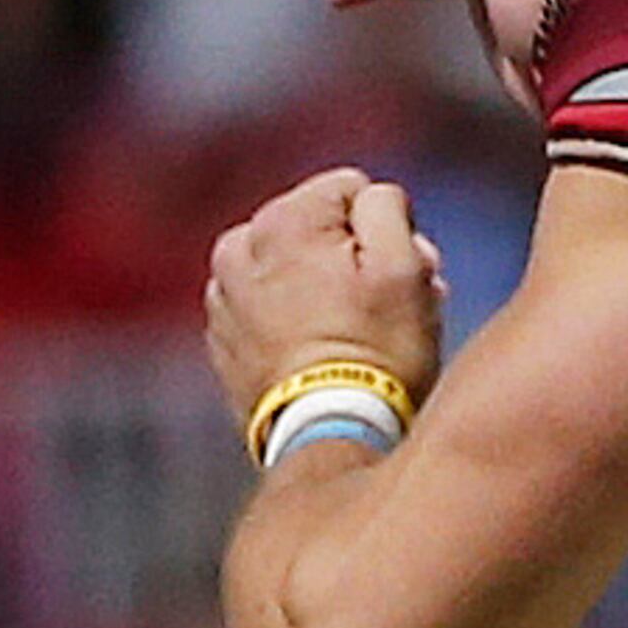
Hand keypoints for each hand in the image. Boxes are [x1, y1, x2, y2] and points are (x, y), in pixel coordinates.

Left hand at [205, 169, 444, 423]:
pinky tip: (322, 352)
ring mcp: (223, 295)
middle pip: (319, 228)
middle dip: (355, 258)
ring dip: (325, 287)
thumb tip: (368, 196)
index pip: (353, 191)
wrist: (329, 436)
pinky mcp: (222, 337)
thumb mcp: (405, 267)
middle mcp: (238, 248)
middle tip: (387, 309)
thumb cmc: (377, 353)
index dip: (387, 230)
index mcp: (281, 220)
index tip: (401, 274)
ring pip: (293, 265)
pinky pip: (269, 306)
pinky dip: (294, 319)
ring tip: (356, 334)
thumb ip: (385, 206)